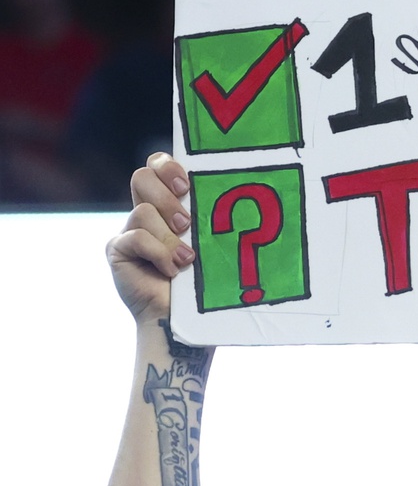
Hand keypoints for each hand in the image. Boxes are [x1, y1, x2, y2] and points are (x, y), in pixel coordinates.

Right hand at [106, 153, 194, 323]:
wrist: (183, 320)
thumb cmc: (203, 283)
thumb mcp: (209, 243)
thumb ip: (208, 218)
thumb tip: (231, 192)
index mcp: (168, 204)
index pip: (158, 165)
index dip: (167, 165)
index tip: (187, 185)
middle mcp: (146, 212)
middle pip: (142, 177)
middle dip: (167, 197)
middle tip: (186, 223)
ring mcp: (129, 231)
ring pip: (143, 210)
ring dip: (168, 236)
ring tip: (185, 259)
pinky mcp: (117, 250)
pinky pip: (135, 237)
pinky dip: (157, 253)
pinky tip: (170, 271)